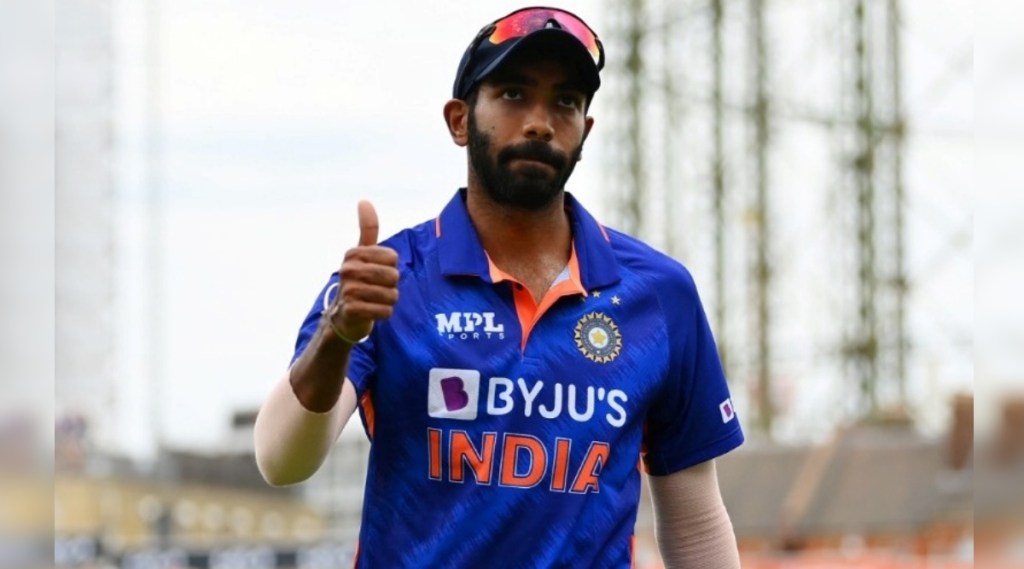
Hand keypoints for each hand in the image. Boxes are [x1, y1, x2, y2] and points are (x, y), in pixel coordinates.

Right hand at [326, 200, 399, 341]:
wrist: (344, 316)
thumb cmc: (359, 281)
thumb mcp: (363, 253)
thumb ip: (367, 229)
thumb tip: (364, 200)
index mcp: (353, 253)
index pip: (392, 258)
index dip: (390, 268)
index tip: (376, 272)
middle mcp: (348, 269)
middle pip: (393, 276)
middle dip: (391, 286)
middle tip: (376, 289)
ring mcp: (348, 290)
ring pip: (392, 295)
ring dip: (388, 301)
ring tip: (374, 301)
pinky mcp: (352, 310)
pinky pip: (385, 311)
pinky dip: (384, 314)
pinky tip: (373, 312)